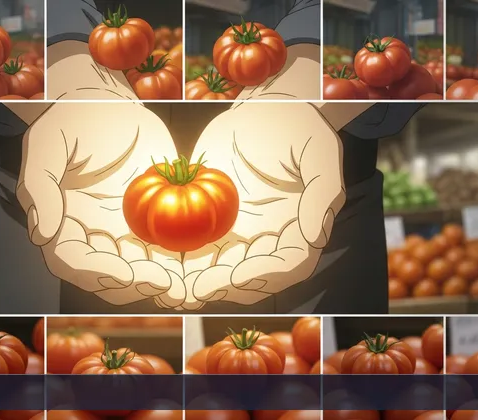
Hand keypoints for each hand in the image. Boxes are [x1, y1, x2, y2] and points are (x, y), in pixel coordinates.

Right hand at [16, 101, 185, 307]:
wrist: (107, 105)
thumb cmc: (72, 119)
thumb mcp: (49, 144)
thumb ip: (40, 188)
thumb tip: (42, 235)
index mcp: (61, 223)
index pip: (73, 260)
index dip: (97, 272)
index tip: (125, 273)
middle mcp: (89, 235)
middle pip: (108, 275)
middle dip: (134, 284)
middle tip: (163, 282)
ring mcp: (120, 233)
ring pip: (137, 270)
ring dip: (159, 281)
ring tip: (182, 282)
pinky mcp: (148, 225)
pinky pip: (163, 250)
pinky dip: (178, 262)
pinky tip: (197, 263)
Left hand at [181, 101, 345, 308]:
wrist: (264, 112)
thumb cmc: (297, 127)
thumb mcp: (318, 151)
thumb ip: (321, 195)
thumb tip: (314, 238)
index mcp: (299, 232)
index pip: (283, 265)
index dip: (259, 275)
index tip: (235, 276)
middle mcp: (269, 242)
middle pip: (247, 277)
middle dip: (220, 286)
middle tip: (193, 287)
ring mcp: (240, 238)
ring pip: (217, 270)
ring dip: (195, 281)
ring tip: (172, 284)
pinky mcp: (212, 228)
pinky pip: (194, 249)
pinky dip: (177, 260)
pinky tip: (156, 261)